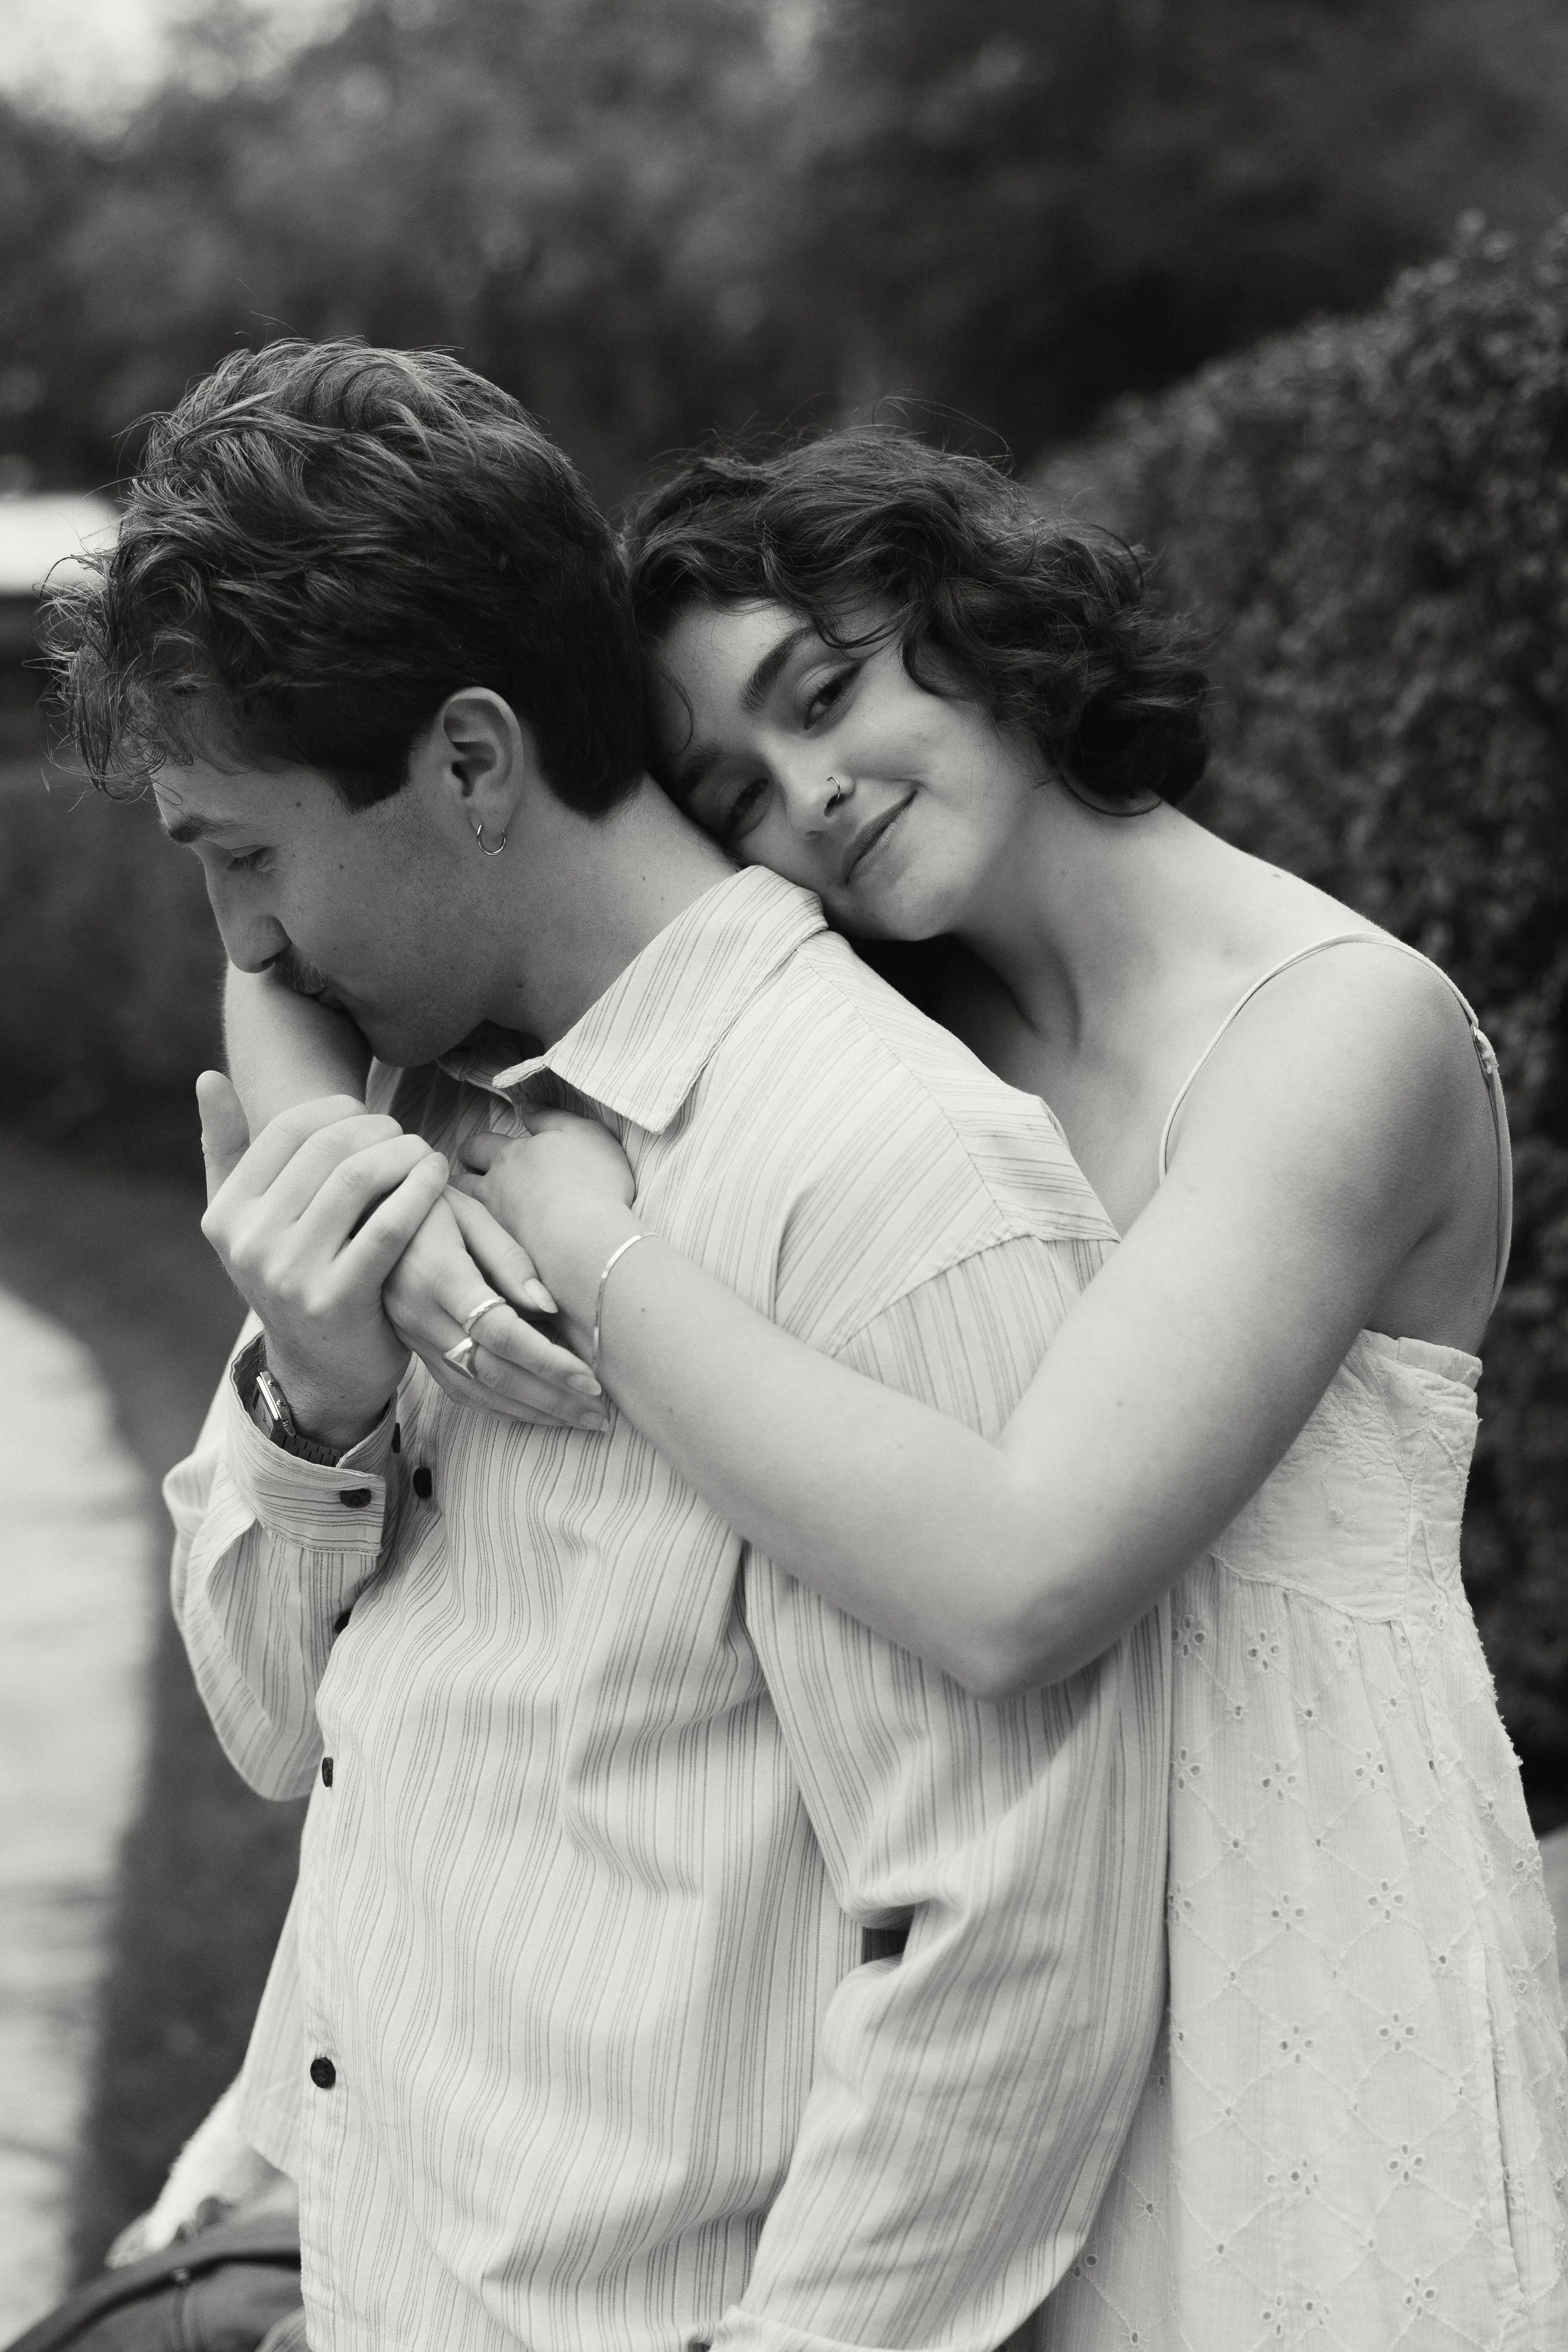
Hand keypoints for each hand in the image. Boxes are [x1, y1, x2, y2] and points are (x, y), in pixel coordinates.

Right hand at [198, 1072, 448, 1450]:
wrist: (320, 1371)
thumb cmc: (293, 1277)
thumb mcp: (248, 1223)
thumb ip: (225, 1151)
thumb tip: (208, 1077)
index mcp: (226, 1215)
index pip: (286, 1129)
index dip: (337, 1109)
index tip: (368, 1115)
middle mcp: (250, 1242)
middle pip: (327, 1149)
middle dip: (377, 1129)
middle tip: (404, 1133)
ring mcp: (291, 1274)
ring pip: (357, 1179)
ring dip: (403, 1152)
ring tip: (423, 1151)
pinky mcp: (338, 1299)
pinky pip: (388, 1226)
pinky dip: (419, 1191)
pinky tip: (437, 1177)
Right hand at [384, 1189, 607, 1432]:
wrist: (364, 1215)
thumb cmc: (428, 1203)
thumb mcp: (469, 1213)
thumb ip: (509, 1260)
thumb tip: (548, 1307)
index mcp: (438, 1277)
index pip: (500, 1333)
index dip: (548, 1361)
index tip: (592, 1379)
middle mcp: (421, 1317)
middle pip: (493, 1373)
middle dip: (551, 1399)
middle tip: (600, 1415)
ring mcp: (414, 1339)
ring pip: (476, 1391)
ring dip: (532, 1412)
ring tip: (580, 1421)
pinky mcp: (414, 1350)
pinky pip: (458, 1390)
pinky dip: (501, 1408)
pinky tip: (537, 1413)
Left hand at [455, 1110, 638, 1332]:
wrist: (587, 1242)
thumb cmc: (591, 1181)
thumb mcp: (581, 1132)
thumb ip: (550, 1117)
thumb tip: (525, 1107)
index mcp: (509, 1156)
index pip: (477, 1147)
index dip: (477, 1149)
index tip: (480, 1154)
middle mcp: (492, 1191)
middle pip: (460, 1183)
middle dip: (462, 1181)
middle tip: (471, 1184)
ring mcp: (492, 1229)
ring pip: (466, 1217)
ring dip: (466, 1215)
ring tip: (475, 1220)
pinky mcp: (500, 1264)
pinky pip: (481, 1252)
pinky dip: (484, 1249)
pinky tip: (495, 1253)